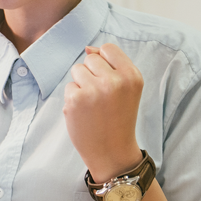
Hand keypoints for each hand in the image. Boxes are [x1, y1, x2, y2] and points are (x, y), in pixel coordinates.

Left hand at [63, 43, 143, 182]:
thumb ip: (111, 65)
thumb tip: (88, 48)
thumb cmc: (118, 118)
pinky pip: (69, 87)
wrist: (112, 152)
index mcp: (132, 76)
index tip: (108, 79)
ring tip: (92, 104)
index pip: (108, 48)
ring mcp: (94, 90)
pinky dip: (73, 99)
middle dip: (91, 74)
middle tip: (101, 97)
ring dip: (81, 85)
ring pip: (77, 70)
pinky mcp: (75, 99)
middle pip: (90, 59)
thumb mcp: (125, 89)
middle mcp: (114, 81)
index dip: (104, 62)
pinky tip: (84, 113)